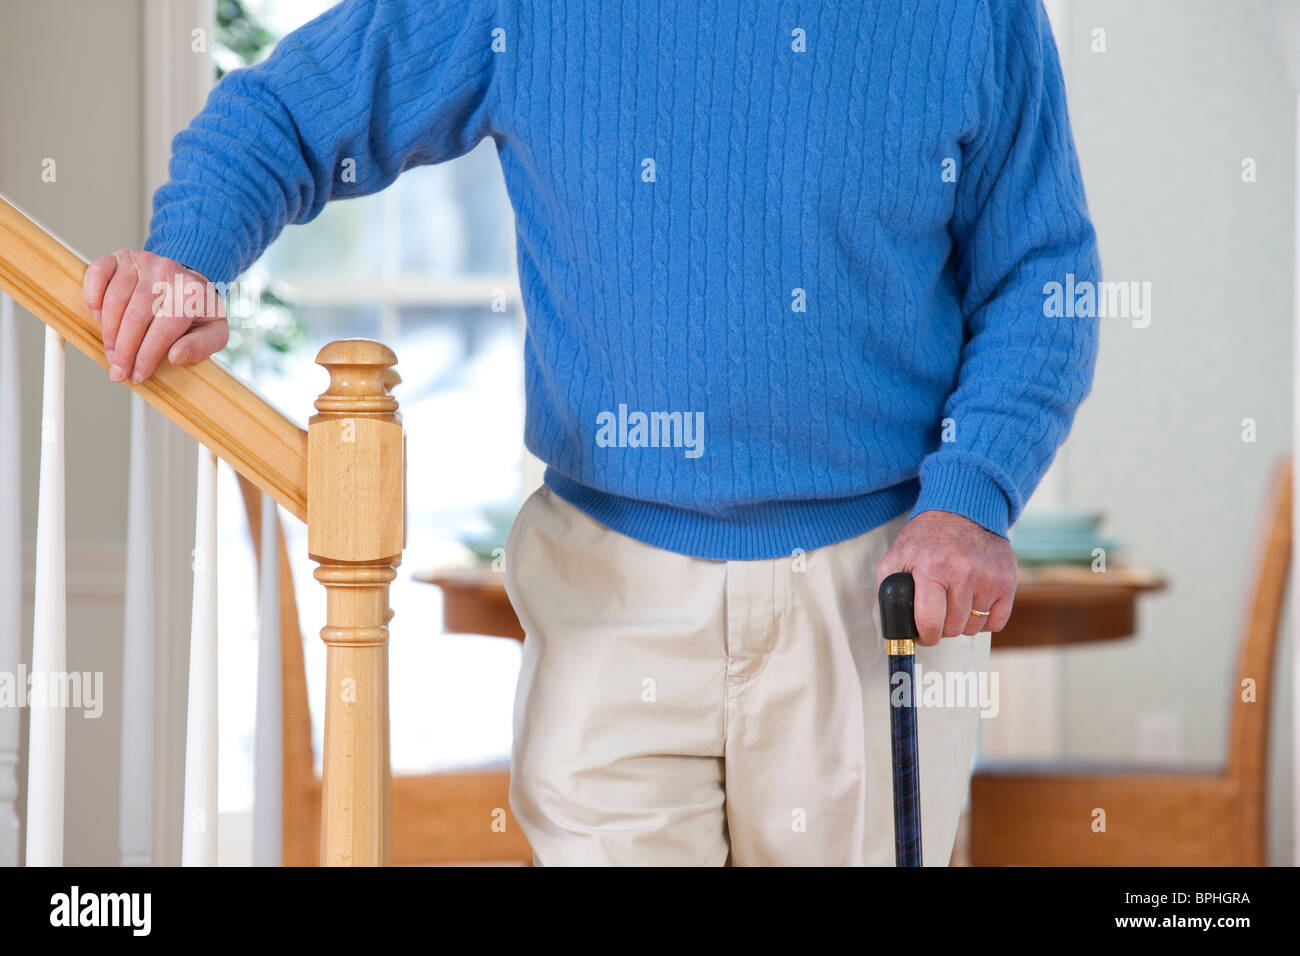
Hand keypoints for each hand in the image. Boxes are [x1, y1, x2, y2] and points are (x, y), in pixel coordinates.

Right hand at [83, 249, 228, 383]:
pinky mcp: (122, 256)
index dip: (146, 357)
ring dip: (109, 332)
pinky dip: (93, 297)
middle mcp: (166, 272)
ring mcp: (143, 261)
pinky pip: (98, 273)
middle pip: (135, 317)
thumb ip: (201, 347)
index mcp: (192, 293)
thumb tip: (175, 356)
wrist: (191, 278)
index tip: (136, 376)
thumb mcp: (215, 332)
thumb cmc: (198, 310)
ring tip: (111, 352)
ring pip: (115, 300)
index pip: (163, 331)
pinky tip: (99, 318)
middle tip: (118, 371)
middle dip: (123, 350)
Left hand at [876, 509, 1016, 644]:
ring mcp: (989, 577)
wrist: (962, 511)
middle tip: (937, 612)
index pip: (930, 622)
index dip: (924, 635)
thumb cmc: (927, 539)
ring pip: (973, 628)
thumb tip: (894, 630)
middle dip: (941, 626)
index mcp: (931, 568)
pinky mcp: (1007, 580)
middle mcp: (963, 573)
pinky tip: (973, 602)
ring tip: (953, 601)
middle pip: (952, 628)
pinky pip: (996, 622)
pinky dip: (984, 620)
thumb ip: (889, 592)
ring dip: (961, 622)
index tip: (923, 634)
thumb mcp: (897, 558)